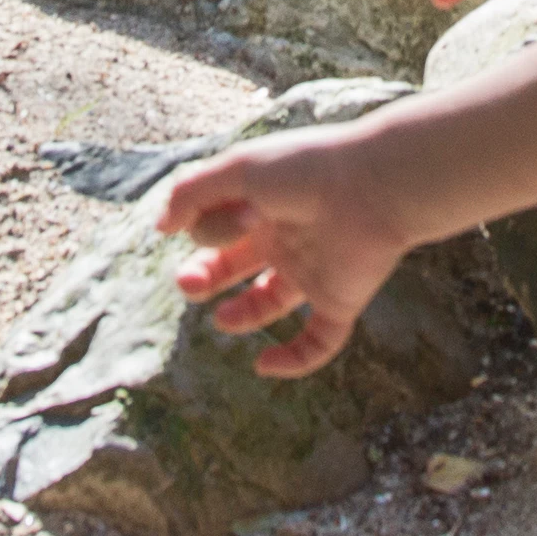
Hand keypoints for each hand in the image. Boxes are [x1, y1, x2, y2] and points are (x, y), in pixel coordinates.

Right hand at [159, 128, 416, 381]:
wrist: (374, 186)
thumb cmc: (305, 169)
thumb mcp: (238, 170)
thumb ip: (191, 192)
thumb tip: (162, 228)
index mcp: (262, 205)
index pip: (217, 228)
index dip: (204, 230)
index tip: (204, 225)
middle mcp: (286, 238)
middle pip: (236, 266)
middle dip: (205, 277)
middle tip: (189, 283)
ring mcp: (314, 271)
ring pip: (272, 302)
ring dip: (241, 316)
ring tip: (221, 319)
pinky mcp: (340, 300)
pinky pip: (319, 342)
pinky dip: (293, 362)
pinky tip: (263, 366)